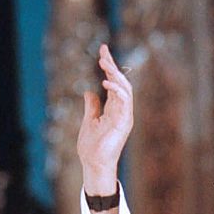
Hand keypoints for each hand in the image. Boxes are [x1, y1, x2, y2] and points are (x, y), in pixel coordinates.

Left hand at [76, 43, 133, 194]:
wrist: (93, 163)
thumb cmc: (91, 146)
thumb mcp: (89, 120)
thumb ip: (92, 106)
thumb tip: (89, 91)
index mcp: (114, 108)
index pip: (113, 82)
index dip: (109, 66)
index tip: (102, 50)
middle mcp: (122, 110)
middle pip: (120, 81)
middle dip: (112, 65)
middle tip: (103, 51)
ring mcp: (125, 115)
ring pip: (125, 88)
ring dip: (115, 74)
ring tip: (104, 62)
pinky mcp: (124, 122)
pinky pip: (125, 101)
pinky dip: (117, 90)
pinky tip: (106, 81)